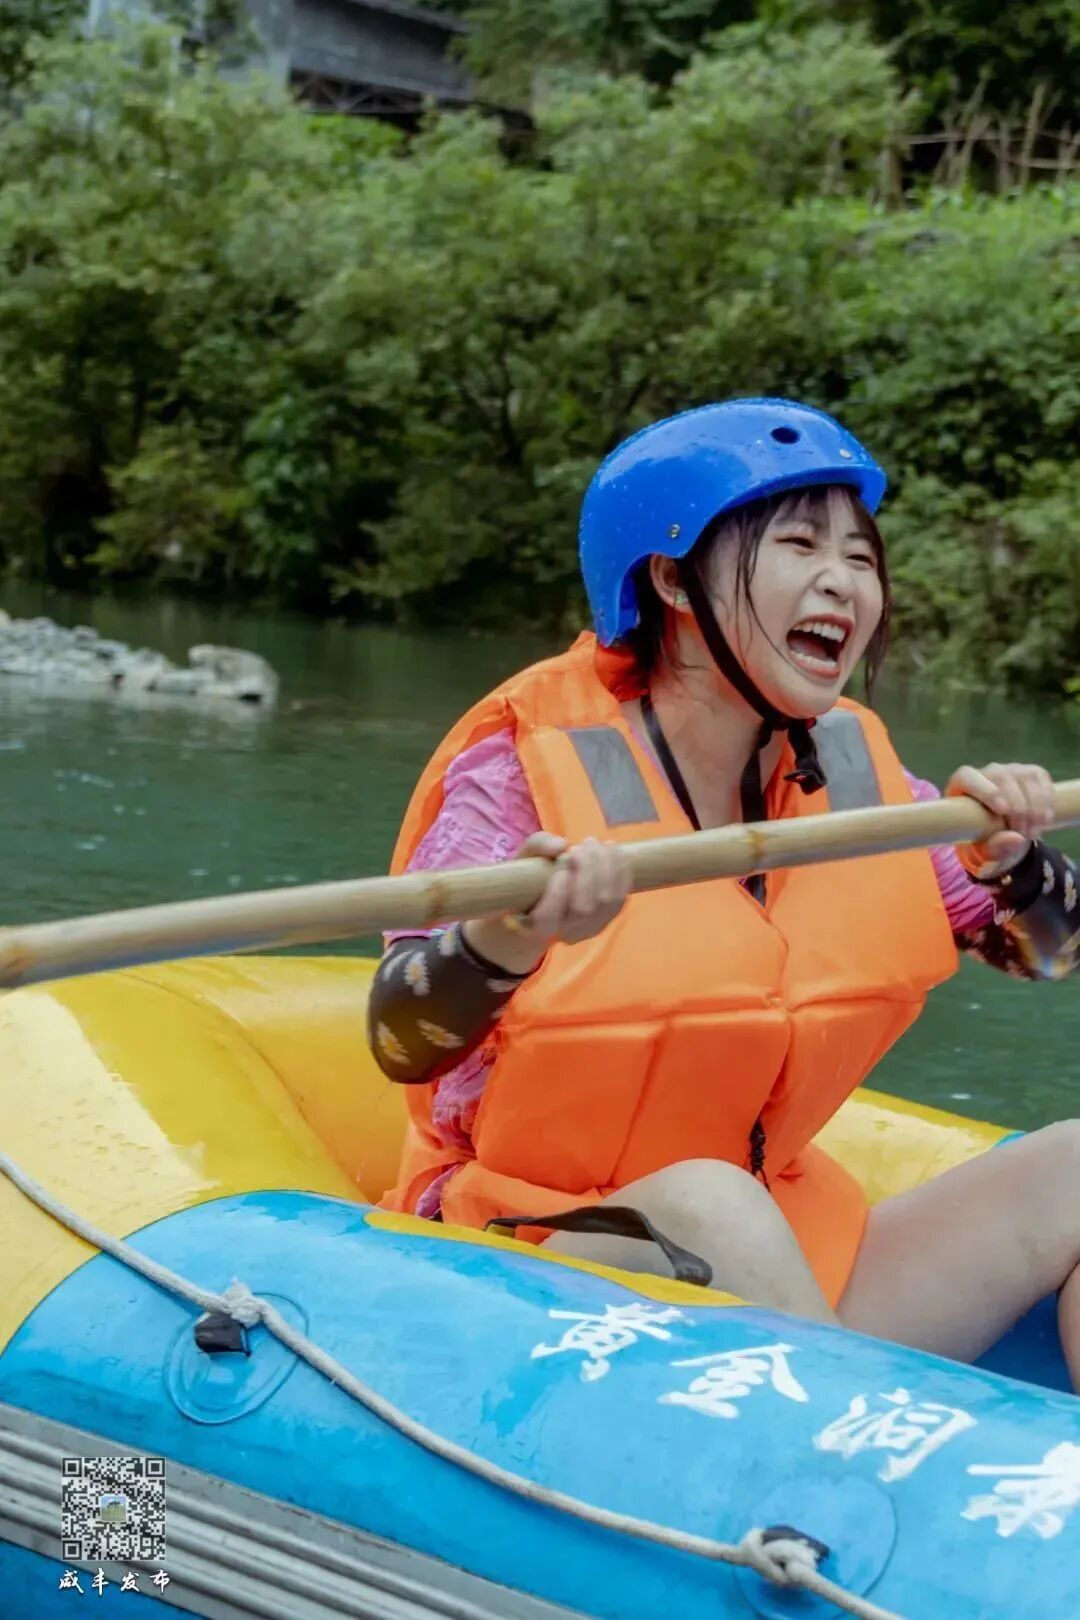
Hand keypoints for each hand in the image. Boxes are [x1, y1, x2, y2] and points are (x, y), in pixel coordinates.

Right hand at [462, 833, 630, 974]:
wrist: (547, 901)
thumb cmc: (530, 880)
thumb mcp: (525, 859)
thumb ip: (537, 847)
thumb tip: (560, 845)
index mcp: (535, 924)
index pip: (547, 919)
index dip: (557, 895)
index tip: (560, 871)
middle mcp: (564, 933)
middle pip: (584, 908)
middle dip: (588, 871)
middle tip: (581, 846)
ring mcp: (589, 929)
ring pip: (606, 902)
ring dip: (607, 867)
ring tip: (596, 844)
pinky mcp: (607, 919)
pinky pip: (620, 898)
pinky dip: (621, 871)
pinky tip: (612, 851)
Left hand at [945, 762, 1054, 878]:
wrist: (1008, 838)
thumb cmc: (985, 844)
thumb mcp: (984, 855)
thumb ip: (994, 850)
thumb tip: (1016, 839)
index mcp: (961, 787)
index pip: (966, 777)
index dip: (985, 791)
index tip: (1003, 811)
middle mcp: (986, 773)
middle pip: (1001, 777)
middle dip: (1017, 807)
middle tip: (1023, 834)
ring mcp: (1010, 770)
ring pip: (1025, 777)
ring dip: (1034, 807)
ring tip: (1032, 833)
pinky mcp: (1032, 773)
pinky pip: (1041, 780)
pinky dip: (1046, 802)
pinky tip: (1043, 821)